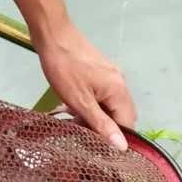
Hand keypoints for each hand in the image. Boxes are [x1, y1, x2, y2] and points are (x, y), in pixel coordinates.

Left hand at [36, 21, 136, 150]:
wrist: (52, 34)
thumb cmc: (64, 68)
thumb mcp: (80, 101)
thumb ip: (102, 125)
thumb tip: (123, 147)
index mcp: (119, 91)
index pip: (128, 124)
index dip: (115, 138)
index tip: (97, 145)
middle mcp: (121, 84)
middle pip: (122, 116)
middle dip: (105, 128)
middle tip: (84, 133)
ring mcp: (112, 76)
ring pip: (111, 106)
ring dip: (97, 117)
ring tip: (75, 119)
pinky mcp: (102, 72)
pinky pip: (104, 96)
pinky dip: (93, 105)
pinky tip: (76, 107)